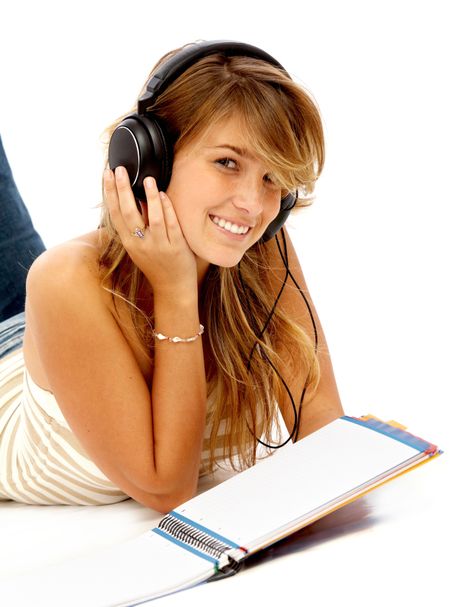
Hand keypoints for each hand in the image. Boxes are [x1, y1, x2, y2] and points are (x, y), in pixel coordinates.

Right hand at [103, 166, 197, 294]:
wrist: (172, 289)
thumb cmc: (156, 265)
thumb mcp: (139, 248)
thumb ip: (134, 227)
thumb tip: (132, 198)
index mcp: (129, 243)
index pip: (115, 214)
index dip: (110, 193)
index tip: (107, 175)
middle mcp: (141, 244)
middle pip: (128, 212)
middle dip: (123, 189)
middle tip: (120, 169)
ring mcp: (158, 246)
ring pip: (152, 217)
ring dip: (149, 196)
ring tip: (148, 179)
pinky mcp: (176, 247)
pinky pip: (171, 224)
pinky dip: (167, 208)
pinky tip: (164, 195)